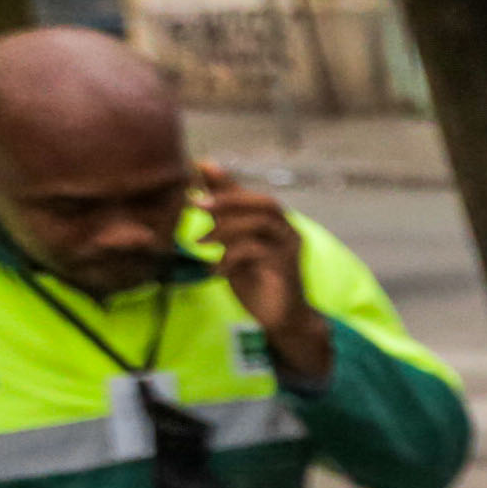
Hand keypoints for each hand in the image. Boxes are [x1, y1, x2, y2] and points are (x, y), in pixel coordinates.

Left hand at [199, 173, 333, 389]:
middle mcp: (289, 232)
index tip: (199, 168)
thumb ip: (224, 219)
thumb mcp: (235, 246)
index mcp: (278, 225)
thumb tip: (200, 192)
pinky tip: (215, 271)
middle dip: (229, 200)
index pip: (255, 196)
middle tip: (196, 203)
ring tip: (199, 244)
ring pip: (260, 224)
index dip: (229, 182)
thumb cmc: (256, 280)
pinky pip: (256, 251)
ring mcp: (290, 249)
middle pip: (264, 204)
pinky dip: (229, 257)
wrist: (280, 318)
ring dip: (225, 229)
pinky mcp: (285, 268)